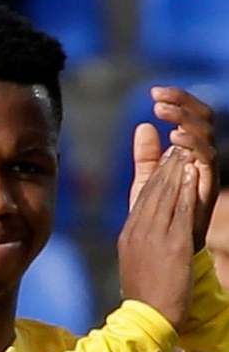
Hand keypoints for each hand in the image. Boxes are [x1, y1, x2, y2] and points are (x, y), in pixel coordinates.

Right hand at [119, 146, 201, 328]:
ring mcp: (154, 236)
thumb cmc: (146, 295)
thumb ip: (141, 243)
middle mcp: (138, 230)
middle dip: (163, 167)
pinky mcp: (172, 244)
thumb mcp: (137, 263)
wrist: (148, 317)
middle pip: (152, 192)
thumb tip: (141, 231)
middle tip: (172, 146)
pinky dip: (184, 190)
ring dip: (174, 172)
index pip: (142, 198)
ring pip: (165, 196)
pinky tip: (189, 175)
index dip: (153, 175)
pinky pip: (179, 211)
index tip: (162, 159)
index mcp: (129, 234)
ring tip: (182, 153)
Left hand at [128, 87, 217, 247]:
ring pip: (207, 142)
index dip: (179, 101)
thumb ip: (146, 158)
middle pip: (205, 123)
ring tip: (166, 116)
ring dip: (188, 125)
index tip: (155, 91)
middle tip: (159, 99)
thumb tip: (144, 126)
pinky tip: (177, 142)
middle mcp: (202, 165)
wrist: (163, 260)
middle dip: (185, 106)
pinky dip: (194, 151)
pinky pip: (207, 167)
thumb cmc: (158, 223)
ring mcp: (206, 179)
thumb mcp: (147, 184)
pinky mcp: (206, 195)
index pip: (192, 119)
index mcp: (189, 157)